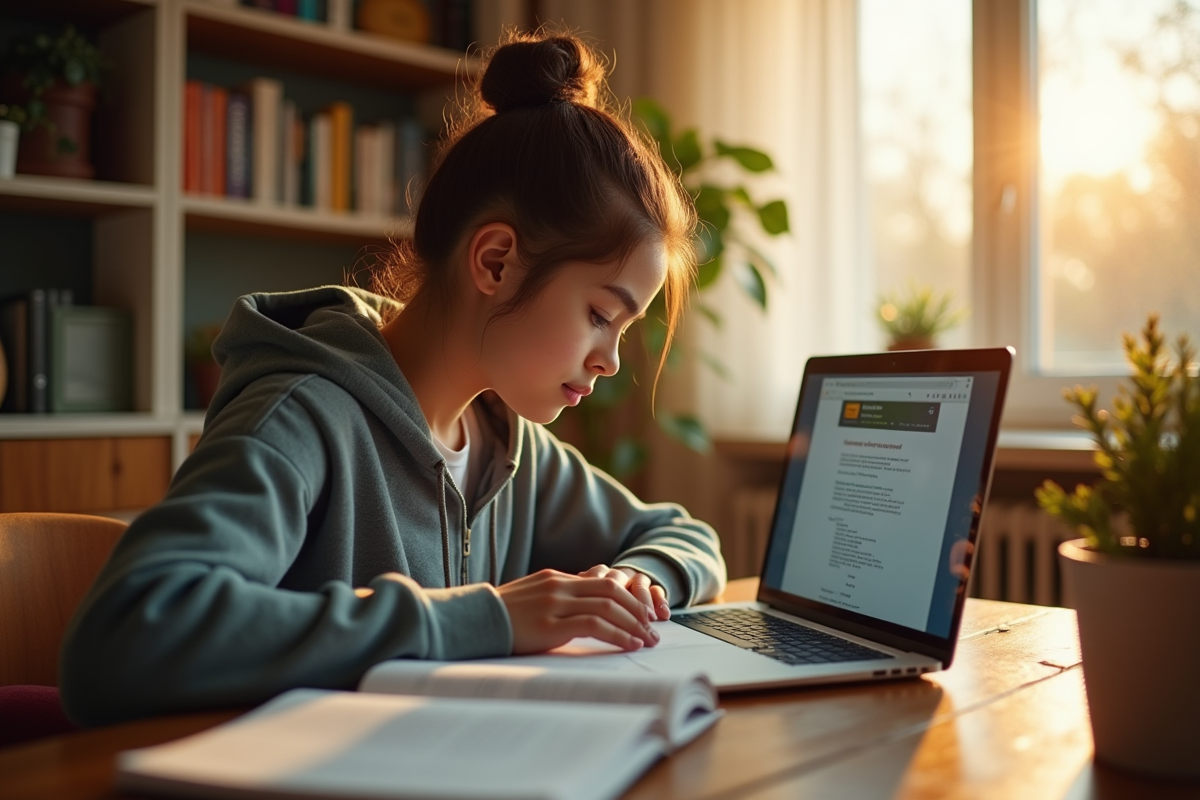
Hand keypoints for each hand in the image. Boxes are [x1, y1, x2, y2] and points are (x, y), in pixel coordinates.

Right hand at [497, 569, 660, 654]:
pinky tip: (629, 645)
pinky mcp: (551, 624)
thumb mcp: (532, 600)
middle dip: (637, 610)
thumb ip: (557, 600)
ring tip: (647, 640)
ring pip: (609, 606)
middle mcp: (559, 585)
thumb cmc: (499, 617)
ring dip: (633, 624)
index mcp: (556, 578)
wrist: (472, 622)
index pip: (603, 581)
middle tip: (652, 628)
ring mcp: (555, 603)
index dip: (628, 597)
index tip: (642, 614)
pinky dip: (618, 635)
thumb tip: (582, 610)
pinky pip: (595, 625)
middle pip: (612, 590)